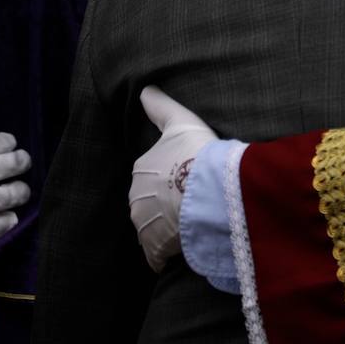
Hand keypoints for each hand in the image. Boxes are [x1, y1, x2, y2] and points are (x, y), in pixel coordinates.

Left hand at [129, 87, 217, 271]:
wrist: (209, 191)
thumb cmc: (197, 153)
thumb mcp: (181, 121)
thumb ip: (161, 106)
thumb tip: (144, 89)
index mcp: (140, 169)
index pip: (150, 176)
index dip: (169, 179)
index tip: (186, 180)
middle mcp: (135, 198)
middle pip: (149, 203)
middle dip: (165, 205)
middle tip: (191, 203)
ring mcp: (144, 225)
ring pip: (152, 227)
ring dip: (166, 228)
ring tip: (190, 224)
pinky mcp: (155, 248)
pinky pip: (157, 254)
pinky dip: (166, 253)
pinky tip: (181, 249)